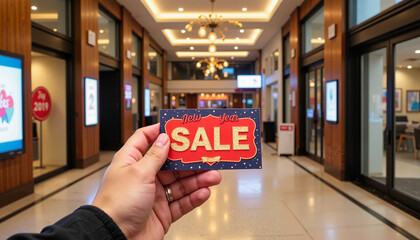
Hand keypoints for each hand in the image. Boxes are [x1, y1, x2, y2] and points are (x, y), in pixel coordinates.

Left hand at [92, 123, 221, 238]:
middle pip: (171, 163)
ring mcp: (153, 195)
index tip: (179, 127)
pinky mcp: (162, 212)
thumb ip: (155, 156)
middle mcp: (143, 176)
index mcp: (131, 162)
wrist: (114, 238)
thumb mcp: (138, 173)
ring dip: (197, 179)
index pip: (145, 139)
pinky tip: (204, 192)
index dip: (161, 131)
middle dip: (190, 160)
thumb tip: (164, 138)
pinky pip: (182, 202)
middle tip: (207, 155)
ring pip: (180, 183)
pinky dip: (194, 198)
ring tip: (213, 176)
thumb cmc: (116, 204)